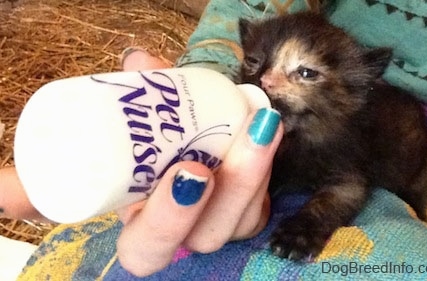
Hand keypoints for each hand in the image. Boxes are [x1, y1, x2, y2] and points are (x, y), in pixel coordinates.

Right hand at [115, 48, 283, 276]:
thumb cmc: (151, 144)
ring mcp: (219, 224)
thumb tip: (138, 60)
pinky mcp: (246, 211)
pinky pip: (262, 202)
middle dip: (227, 191)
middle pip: (207, 237)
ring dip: (255, 173)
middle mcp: (184, 233)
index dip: (165, 222)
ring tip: (264, 123)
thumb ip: (139, 98)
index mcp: (142, 223)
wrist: (182, 147)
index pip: (144, 249)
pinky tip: (267, 126)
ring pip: (244, 222)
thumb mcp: (140, 124)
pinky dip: (265, 166)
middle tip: (241, 139)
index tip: (186, 172)